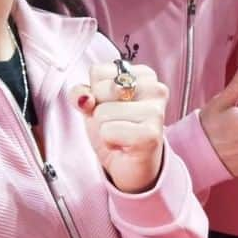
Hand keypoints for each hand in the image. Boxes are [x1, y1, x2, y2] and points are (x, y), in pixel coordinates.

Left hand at [73, 62, 167, 193]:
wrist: (131, 165)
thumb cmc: (116, 131)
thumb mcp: (93, 106)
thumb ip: (81, 93)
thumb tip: (85, 98)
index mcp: (144, 75)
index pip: (98, 71)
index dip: (95, 93)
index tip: (112, 106)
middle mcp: (155, 88)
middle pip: (100, 89)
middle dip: (99, 110)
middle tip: (116, 123)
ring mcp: (156, 111)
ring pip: (102, 112)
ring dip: (104, 129)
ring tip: (121, 135)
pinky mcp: (151, 134)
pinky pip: (108, 131)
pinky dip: (109, 142)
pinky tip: (124, 145)